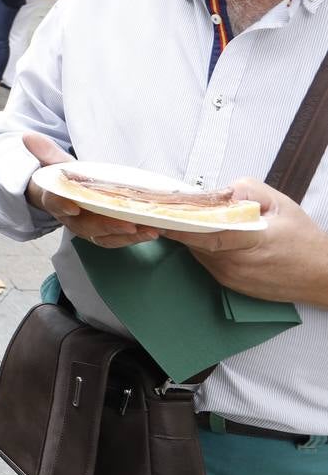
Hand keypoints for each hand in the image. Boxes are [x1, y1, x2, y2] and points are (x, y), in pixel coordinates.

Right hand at [22, 133, 160, 247]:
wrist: (63, 196)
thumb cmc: (63, 178)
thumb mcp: (55, 162)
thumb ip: (45, 152)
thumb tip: (27, 136)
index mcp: (56, 199)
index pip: (56, 203)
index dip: (63, 206)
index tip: (72, 207)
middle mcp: (70, 218)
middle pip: (84, 226)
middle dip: (106, 226)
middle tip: (128, 223)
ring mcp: (87, 228)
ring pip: (103, 237)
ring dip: (126, 236)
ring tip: (149, 230)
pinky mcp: (103, 233)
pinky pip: (116, 240)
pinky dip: (134, 238)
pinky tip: (152, 231)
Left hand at [162, 179, 327, 305]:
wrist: (320, 276)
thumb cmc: (303, 240)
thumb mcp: (280, 204)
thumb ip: (247, 190)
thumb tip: (220, 190)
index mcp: (251, 241)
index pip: (208, 234)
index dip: (182, 225)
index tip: (163, 214)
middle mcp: (236, 263)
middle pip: (196, 242)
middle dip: (182, 225)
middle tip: (169, 209)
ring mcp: (230, 276)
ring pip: (198, 251)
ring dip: (193, 236)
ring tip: (191, 218)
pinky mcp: (228, 284)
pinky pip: (206, 261)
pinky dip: (203, 247)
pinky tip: (209, 234)